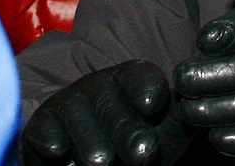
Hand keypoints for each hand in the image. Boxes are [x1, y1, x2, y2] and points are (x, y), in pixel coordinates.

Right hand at [22, 60, 179, 165]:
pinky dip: (49, 138)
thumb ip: (178, 119)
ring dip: (90, 139)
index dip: (146, 87)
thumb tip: (194, 107)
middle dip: (126, 128)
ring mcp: (68, 104)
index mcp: (130, 82)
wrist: (96, 163)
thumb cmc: (136, 146)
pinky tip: (59, 150)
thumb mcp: (164, 131)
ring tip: (102, 162)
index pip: (140, 77)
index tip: (154, 105)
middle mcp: (98, 88)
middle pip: (111, 102)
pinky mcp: (41, 125)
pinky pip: (43, 128)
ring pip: (77, 115)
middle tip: (142, 153)